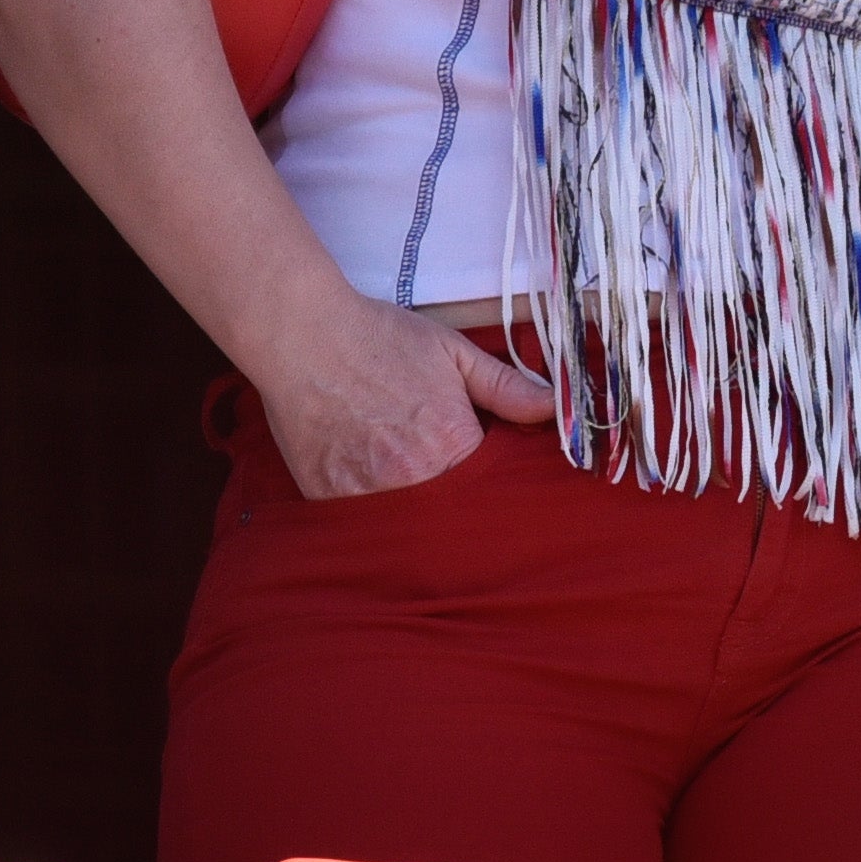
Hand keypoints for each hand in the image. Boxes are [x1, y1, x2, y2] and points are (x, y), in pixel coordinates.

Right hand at [254, 287, 554, 499]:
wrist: (304, 336)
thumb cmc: (381, 339)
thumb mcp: (454, 353)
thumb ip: (507, 388)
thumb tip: (556, 408)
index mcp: (453, 444)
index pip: (492, 490)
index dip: (493, 485)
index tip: (487, 476)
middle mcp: (414, 478)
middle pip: (452, 515)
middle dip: (458, 507)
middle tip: (446, 483)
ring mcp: (368, 494)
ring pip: (408, 526)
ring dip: (417, 513)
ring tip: (410, 485)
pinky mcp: (329, 500)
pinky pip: (364, 521)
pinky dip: (374, 512)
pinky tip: (374, 485)